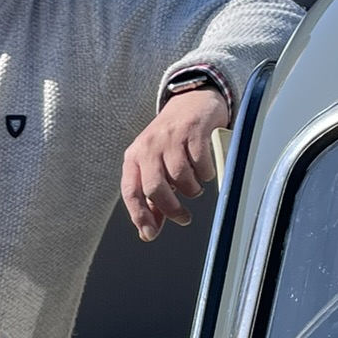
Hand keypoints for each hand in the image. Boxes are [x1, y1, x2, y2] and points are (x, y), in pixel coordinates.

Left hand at [121, 89, 229, 240]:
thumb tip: (148, 232)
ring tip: (195, 186)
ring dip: (192, 190)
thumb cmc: (171, 141)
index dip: (139, 215)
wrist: (191, 102)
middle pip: (155, 187)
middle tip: (183, 218)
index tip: (150, 234)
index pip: (130, 191)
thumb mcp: (155, 166)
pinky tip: (205, 171)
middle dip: (171, 208)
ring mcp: (170, 137)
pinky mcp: (193, 130)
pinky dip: (206, 174)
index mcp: (134, 157)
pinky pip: (201, 163)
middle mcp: (148, 146)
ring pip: (180, 177)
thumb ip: (152, 199)